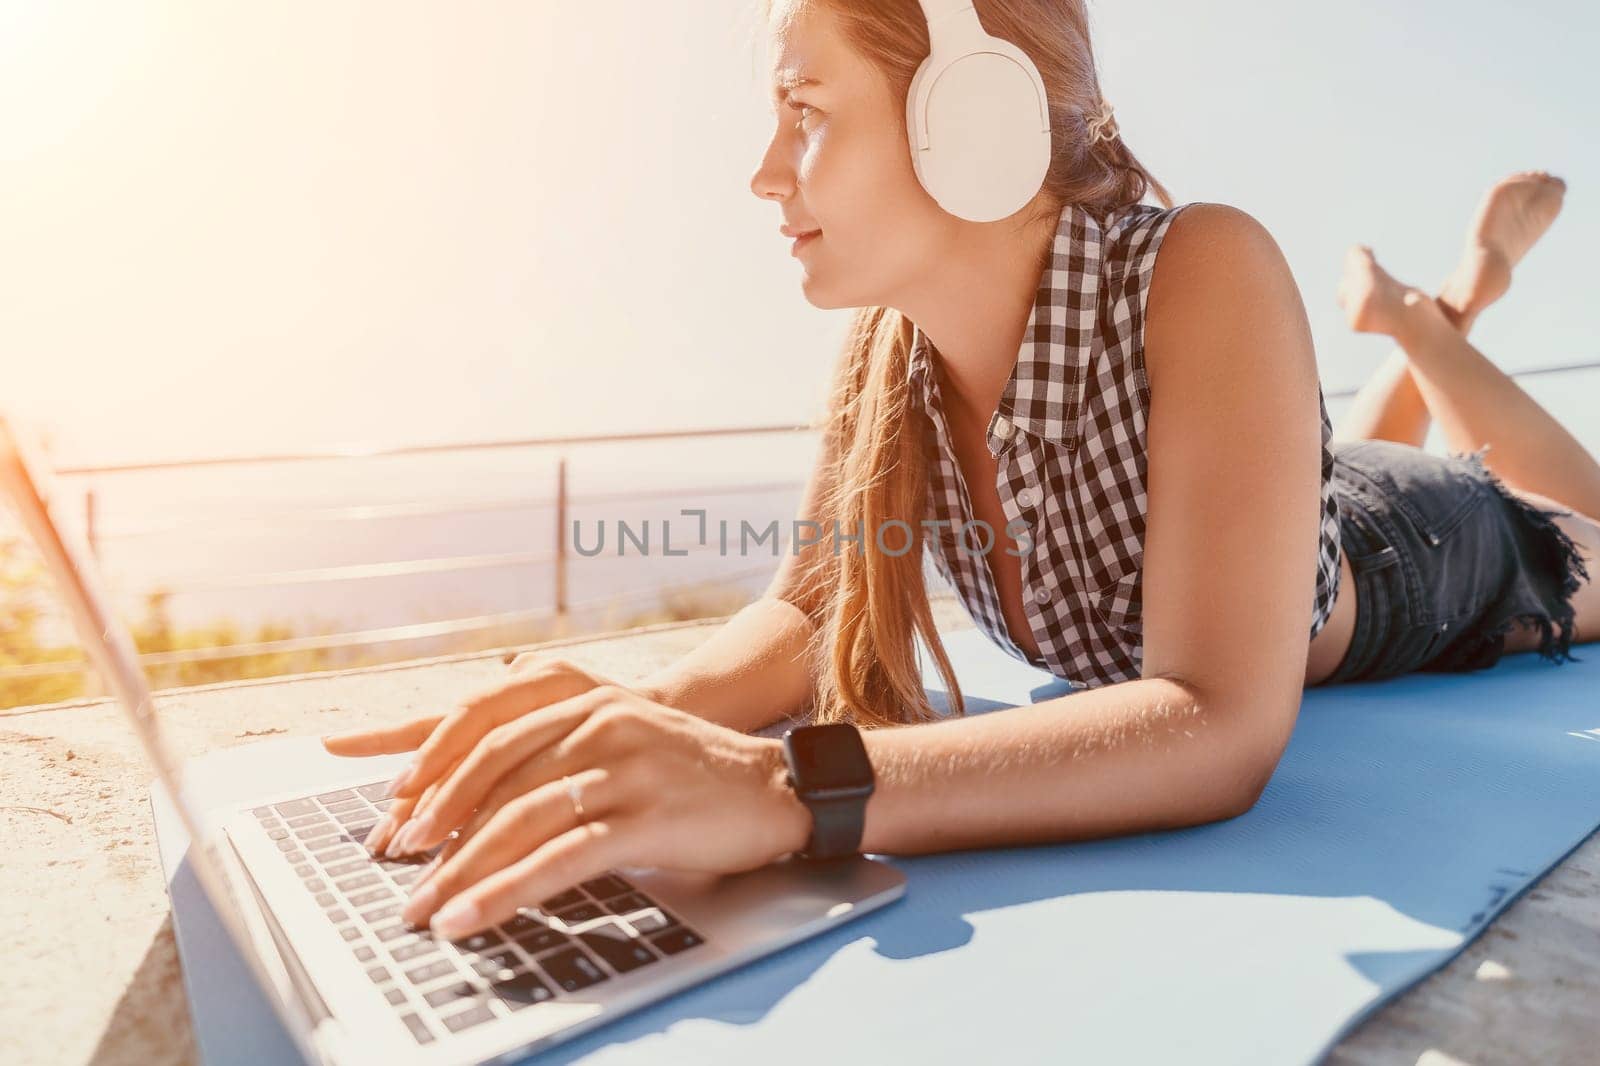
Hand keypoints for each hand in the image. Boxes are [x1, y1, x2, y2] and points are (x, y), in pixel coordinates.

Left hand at [329, 680, 812, 939]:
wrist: (774, 788)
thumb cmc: (688, 772)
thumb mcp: (619, 738)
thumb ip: (556, 747)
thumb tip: (481, 789)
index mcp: (584, 698)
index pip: (485, 725)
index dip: (431, 766)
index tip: (390, 809)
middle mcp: (599, 722)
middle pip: (492, 773)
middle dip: (434, 825)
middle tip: (395, 866)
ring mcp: (623, 767)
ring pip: (518, 820)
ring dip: (459, 870)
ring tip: (424, 908)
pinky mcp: (645, 817)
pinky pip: (558, 859)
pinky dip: (505, 892)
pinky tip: (472, 917)